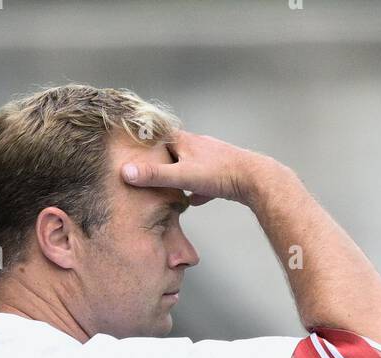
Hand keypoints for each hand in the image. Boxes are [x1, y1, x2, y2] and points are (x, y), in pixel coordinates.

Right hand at [120, 129, 264, 206]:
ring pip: (189, 166)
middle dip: (161, 161)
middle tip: (147, 173)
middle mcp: (198, 146)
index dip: (146, 138)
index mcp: (185, 141)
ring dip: (179, 176)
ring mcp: (211, 159)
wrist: (254, 179)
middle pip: (174, 151)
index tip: (132, 143)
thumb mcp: (181, 176)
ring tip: (168, 189)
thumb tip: (126, 173)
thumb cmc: (219, 173)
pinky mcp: (222, 174)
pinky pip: (204, 182)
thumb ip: (154, 176)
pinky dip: (197, 190)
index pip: (160, 134)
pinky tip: (194, 201)